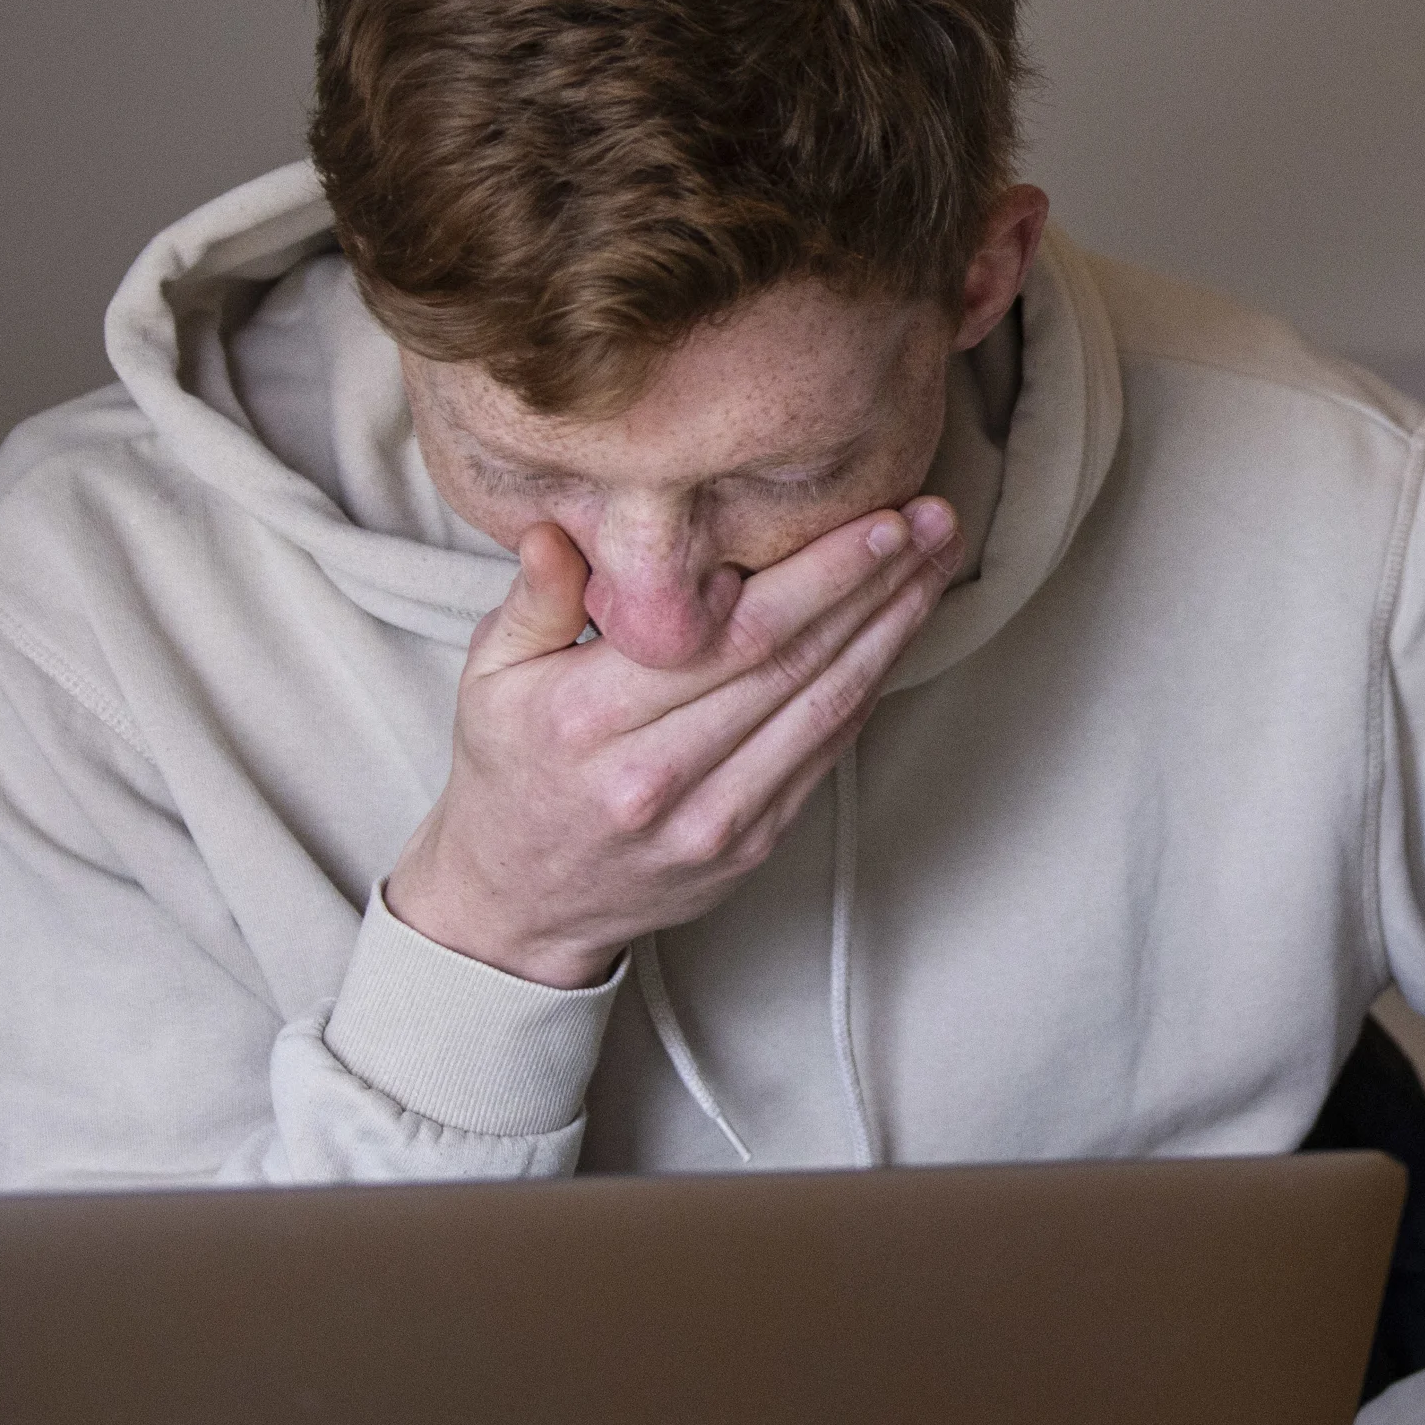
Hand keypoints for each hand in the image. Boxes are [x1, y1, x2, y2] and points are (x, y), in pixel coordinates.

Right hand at [381, 500, 959, 986]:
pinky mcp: (748, 846)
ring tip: (936, 566)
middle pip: (793, 665)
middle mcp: (657, 775)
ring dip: (891, 634)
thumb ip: (534, 600)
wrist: (519, 904)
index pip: (730, 635)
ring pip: (824, 711)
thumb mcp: (488, 675)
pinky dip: (868, 692)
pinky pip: (822, 757)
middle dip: (876, 587)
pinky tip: (897, 637)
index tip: (878, 520)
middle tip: (936, 522)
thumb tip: (556, 529)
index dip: (818, 576)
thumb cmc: (509, 771)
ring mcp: (711, 820)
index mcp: (591, 720)